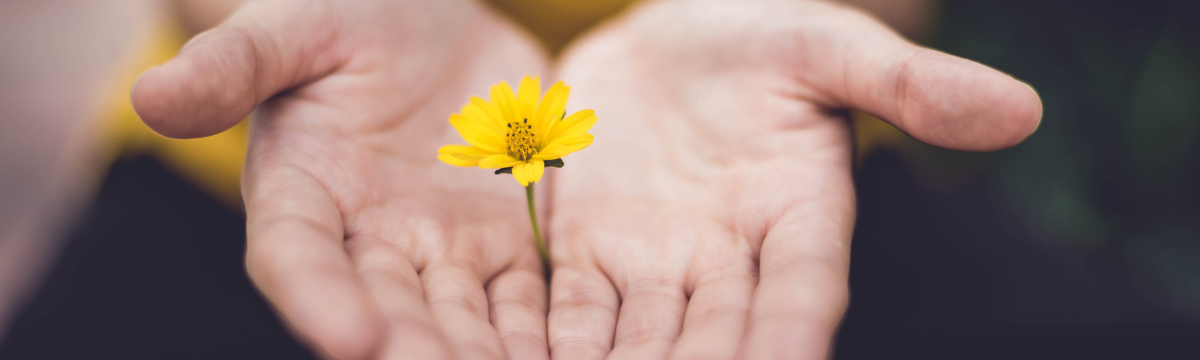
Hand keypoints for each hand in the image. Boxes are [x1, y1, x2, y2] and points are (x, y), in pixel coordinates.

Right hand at [132, 0, 551, 358]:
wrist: (429, 20)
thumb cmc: (347, 14)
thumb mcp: (294, 26)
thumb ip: (236, 64)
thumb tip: (149, 98)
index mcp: (301, 192)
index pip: (298, 256)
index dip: (317, 299)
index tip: (350, 339)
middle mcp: (367, 240)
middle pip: (387, 310)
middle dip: (417, 352)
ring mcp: (441, 250)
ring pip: (462, 321)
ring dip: (484, 359)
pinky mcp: (504, 245)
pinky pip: (525, 301)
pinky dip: (542, 338)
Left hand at [545, 1, 1040, 358]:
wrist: (663, 40)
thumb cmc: (755, 38)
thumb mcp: (826, 46)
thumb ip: (907, 84)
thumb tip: (1022, 110)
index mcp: (798, 214)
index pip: (803, 289)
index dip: (794, 334)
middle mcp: (728, 259)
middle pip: (717, 338)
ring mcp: (654, 263)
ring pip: (641, 344)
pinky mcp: (587, 255)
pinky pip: (573, 313)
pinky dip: (558, 348)